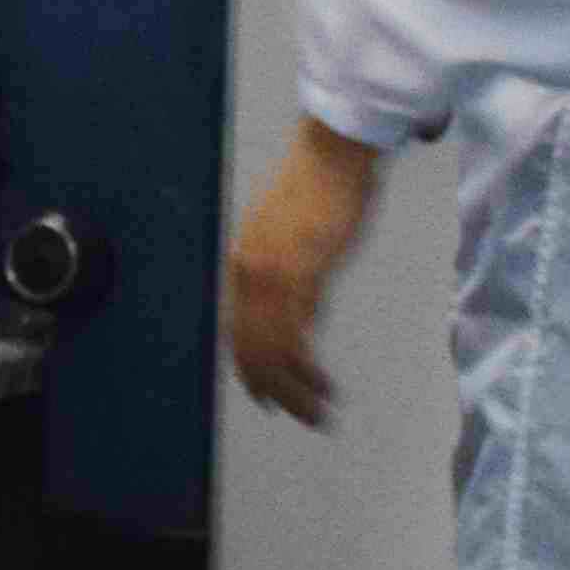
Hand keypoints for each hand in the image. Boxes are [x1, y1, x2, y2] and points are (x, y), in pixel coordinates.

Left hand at [224, 120, 381, 427]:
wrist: (333, 154)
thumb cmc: (320, 186)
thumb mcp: (291, 234)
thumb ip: (288, 272)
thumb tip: (299, 313)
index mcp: (243, 261)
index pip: (236, 330)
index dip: (249, 368)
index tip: (265, 396)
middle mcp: (247, 272)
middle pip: (250, 349)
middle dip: (273, 390)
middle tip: (295, 415)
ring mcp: (271, 276)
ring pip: (273, 353)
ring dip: (295, 391)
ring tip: (317, 414)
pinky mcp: (300, 276)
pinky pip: (296, 339)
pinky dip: (307, 372)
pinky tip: (322, 387)